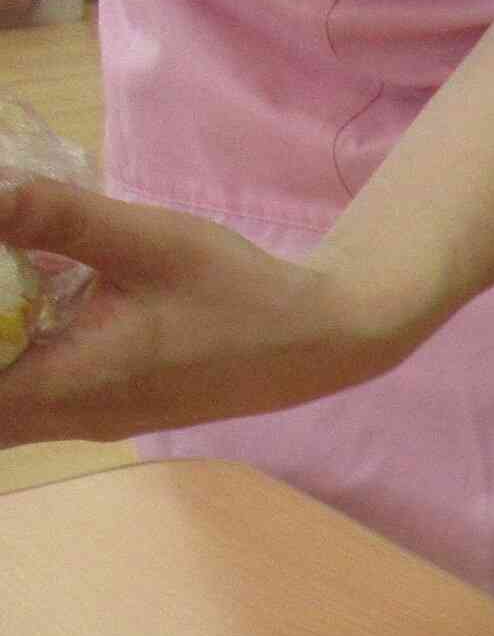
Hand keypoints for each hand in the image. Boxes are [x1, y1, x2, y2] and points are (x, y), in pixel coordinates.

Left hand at [0, 179, 418, 445]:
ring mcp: (89, 420)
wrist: (319, 341)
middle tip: (2, 283)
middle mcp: (72, 417)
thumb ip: (57, 215)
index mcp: (74, 383)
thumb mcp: (150, 240)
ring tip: (13, 288)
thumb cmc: (239, 293)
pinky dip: (13, 359)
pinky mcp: (106, 409)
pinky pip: (29, 400)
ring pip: (2, 409)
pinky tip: (28, 305)